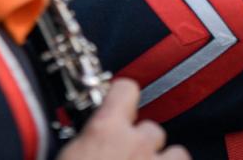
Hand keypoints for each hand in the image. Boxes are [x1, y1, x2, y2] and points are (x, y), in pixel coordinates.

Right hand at [57, 79, 187, 159]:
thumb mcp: (66, 155)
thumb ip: (83, 140)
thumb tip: (85, 140)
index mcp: (105, 131)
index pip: (126, 88)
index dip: (122, 97)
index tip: (119, 105)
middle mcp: (135, 144)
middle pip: (152, 129)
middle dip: (143, 145)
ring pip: (177, 153)